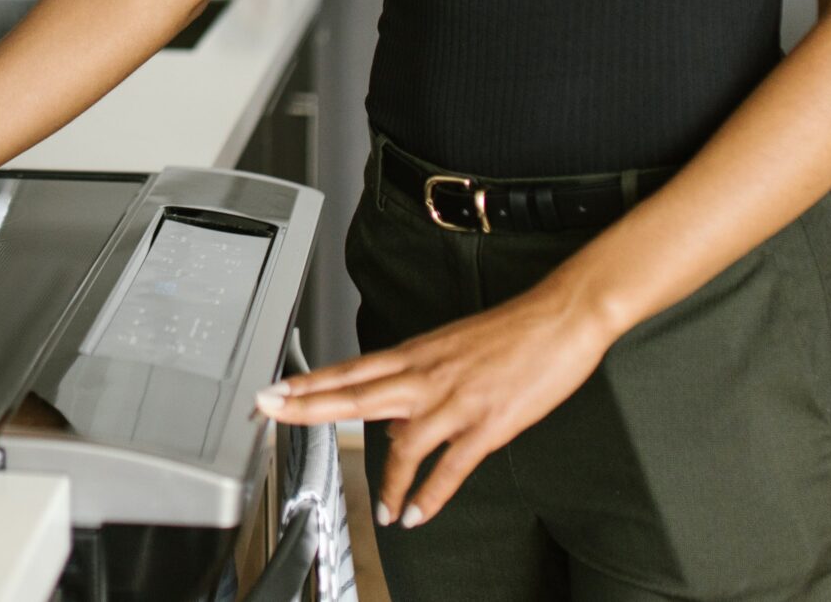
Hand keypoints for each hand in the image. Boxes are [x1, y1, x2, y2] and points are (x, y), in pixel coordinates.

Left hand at [255, 283, 615, 529]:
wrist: (559, 317)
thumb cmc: (510, 331)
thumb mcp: (450, 350)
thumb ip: (415, 384)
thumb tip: (392, 424)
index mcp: (415, 354)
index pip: (349, 370)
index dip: (307, 382)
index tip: (273, 390)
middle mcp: (426, 376)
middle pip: (355, 394)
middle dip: (308, 406)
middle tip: (270, 413)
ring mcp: (455, 401)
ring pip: (403, 443)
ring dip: (388, 482)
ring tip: (381, 512)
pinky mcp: (488, 424)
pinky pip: (451, 467)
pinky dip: (431, 494)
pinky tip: (418, 514)